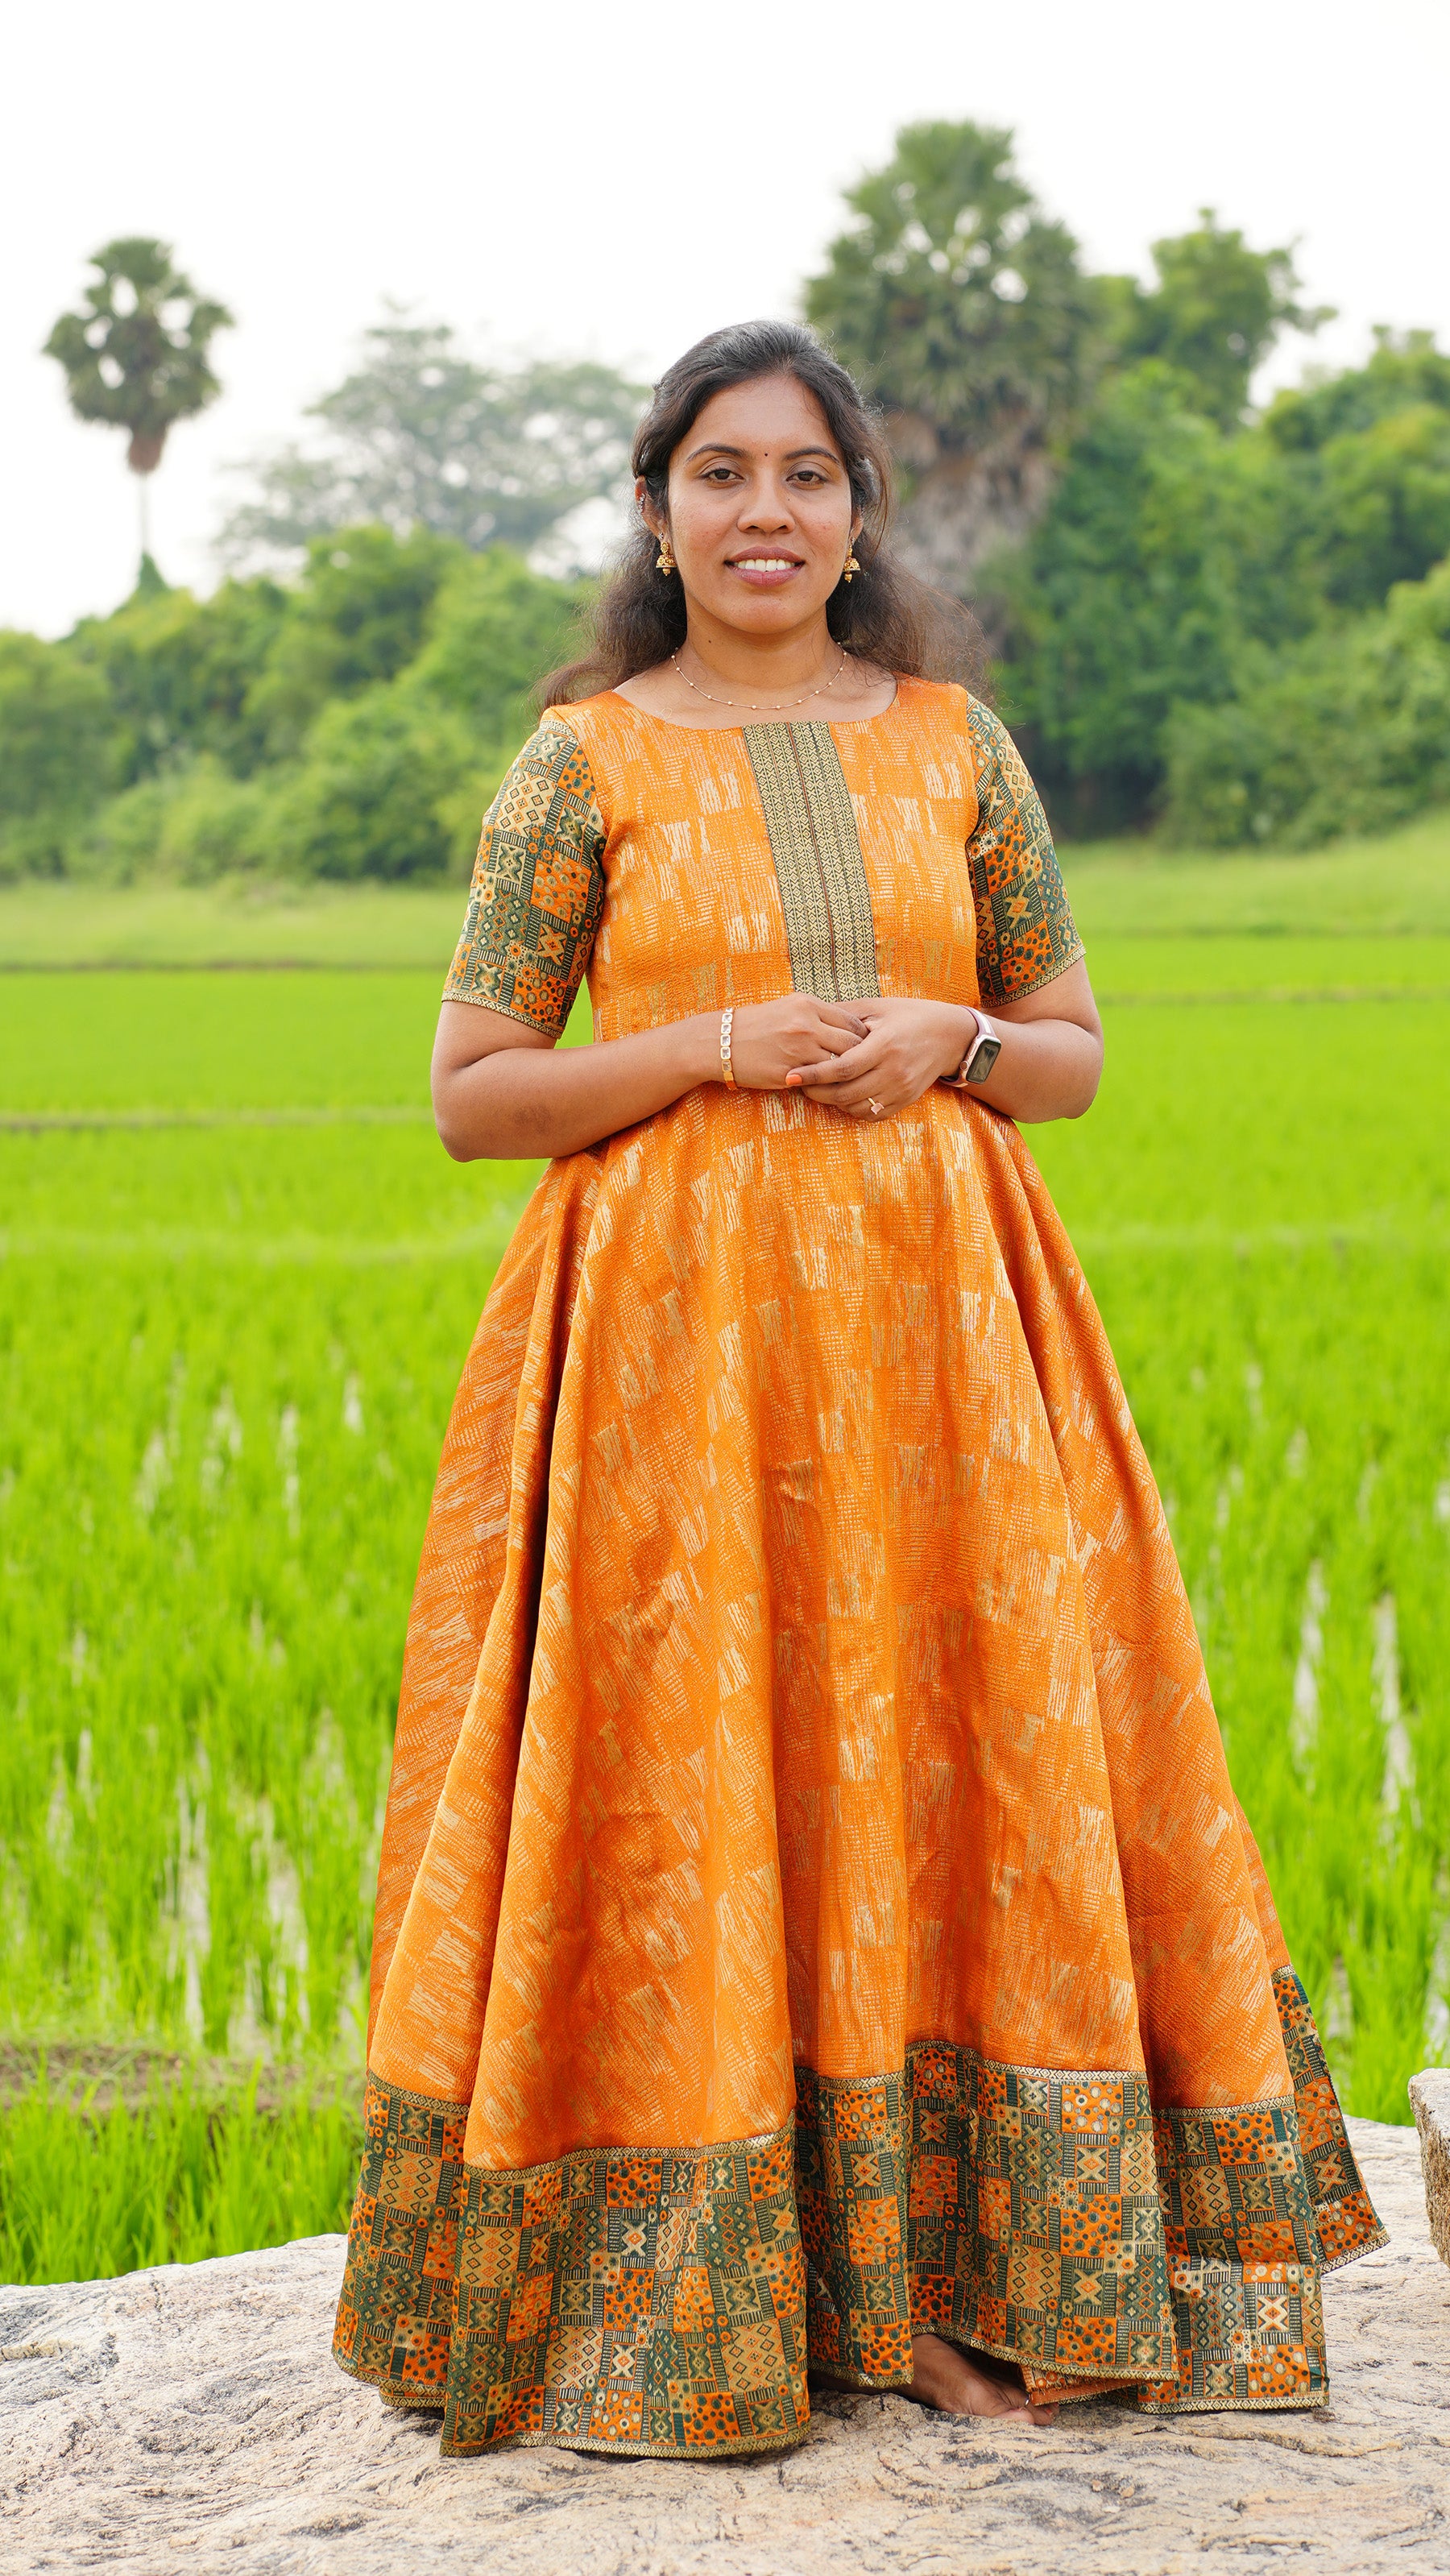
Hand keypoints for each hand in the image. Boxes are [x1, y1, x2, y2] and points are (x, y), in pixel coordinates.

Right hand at [725, 995, 870, 1090]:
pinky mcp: (789, 1072)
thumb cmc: (758, 1025)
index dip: (863, 1038)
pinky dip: (827, 1085)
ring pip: (840, 1065)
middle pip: (852, 1044)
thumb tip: (851, 1027)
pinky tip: (829, 1087)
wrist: (721, 1042)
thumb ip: (819, 1014)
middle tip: (864, 1067)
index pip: (852, 1022)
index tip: (866, 1048)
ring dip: (846, 1075)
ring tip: (850, 1080)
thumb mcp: (789, 1007)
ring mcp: (798, 1049)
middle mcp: (806, 1024)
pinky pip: (820, 1082)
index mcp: (808, 1004)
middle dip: (861, 1057)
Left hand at [795, 997, 973, 1117]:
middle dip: (817, 1093)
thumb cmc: (909, 1016)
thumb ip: (844, 1014)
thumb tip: (810, 1017)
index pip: (842, 1068)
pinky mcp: (906, 1100)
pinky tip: (843, 1096)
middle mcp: (894, 1071)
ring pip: (856, 1107)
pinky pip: (872, 1114)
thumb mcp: (878, 1007)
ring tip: (818, 1089)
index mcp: (884, 1044)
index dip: (813, 1074)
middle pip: (845, 1094)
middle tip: (799, 1085)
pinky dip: (852, 1109)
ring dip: (832, 1102)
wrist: (949, 1036)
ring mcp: (901, 1089)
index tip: (790, 1076)